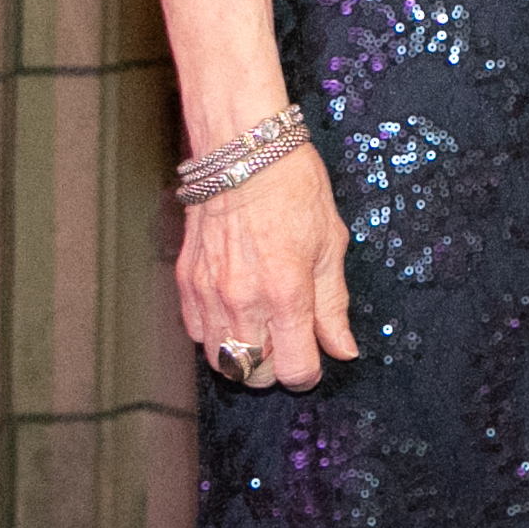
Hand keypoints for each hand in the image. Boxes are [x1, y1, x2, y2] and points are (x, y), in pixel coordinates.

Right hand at [176, 144, 358, 390]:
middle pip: (254, 375)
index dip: (309, 373)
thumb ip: (333, 304)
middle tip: (289, 342)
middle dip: (276, 369)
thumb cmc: (293, 188)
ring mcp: (209, 293)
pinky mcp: (185, 283)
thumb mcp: (331, 243)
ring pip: (220, 361)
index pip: (295, 369)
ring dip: (243, 356)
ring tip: (261, 329)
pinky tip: (234, 313)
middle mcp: (243, 300)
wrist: (244, 152)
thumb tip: (342, 348)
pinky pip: (196, 333)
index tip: (315, 361)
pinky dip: (215, 334)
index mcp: (287, 292)